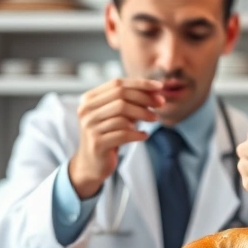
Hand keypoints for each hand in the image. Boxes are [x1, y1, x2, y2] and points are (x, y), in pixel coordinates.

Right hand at [69, 78, 163, 197]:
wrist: (92, 164)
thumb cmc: (108, 135)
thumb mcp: (117, 115)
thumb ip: (131, 102)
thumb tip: (156, 90)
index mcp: (89, 99)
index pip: (117, 84)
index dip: (140, 84)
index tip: (159, 86)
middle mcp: (86, 111)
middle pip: (120, 96)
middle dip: (144, 98)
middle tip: (161, 103)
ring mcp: (90, 127)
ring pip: (122, 114)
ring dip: (143, 114)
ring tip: (154, 118)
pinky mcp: (97, 143)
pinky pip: (123, 134)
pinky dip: (137, 133)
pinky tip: (144, 135)